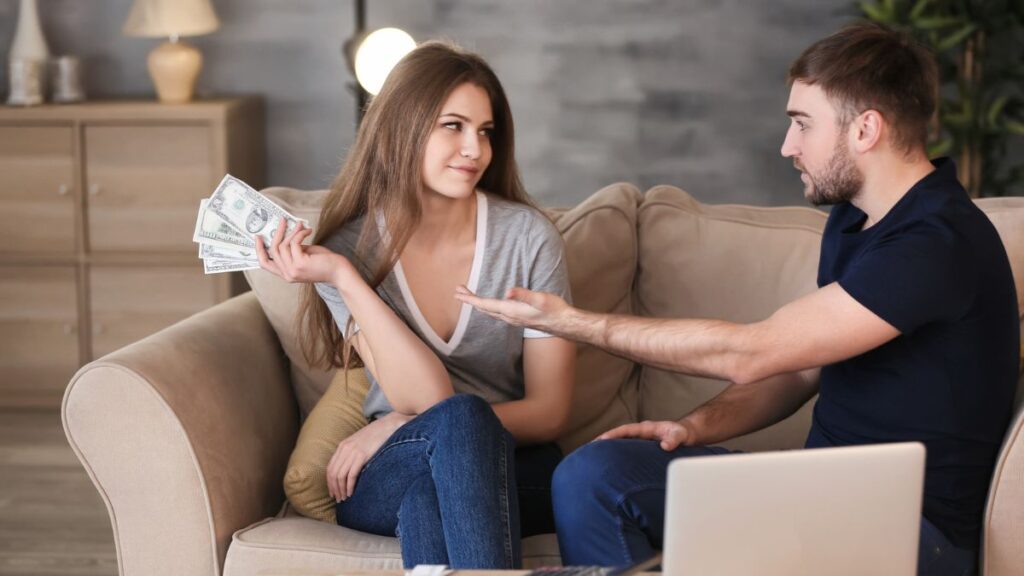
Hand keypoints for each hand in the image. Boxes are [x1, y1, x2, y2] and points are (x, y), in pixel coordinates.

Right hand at [255, 221, 352, 284]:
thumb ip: (292, 250)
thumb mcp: (303, 256)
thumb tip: (285, 234)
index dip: (259, 250)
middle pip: (273, 250)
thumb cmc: (324, 263)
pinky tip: (308, 231)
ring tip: (300, 225)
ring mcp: (293, 270)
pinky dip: (300, 233)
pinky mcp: (300, 263)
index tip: (257, 236)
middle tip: (282, 220)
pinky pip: (294, 243)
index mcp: (286, 274)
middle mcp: (287, 274)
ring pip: (283, 245)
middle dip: (277, 232)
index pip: (265, 264)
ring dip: (291, 231)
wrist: (339, 272)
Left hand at [326, 412, 411, 501]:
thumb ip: (352, 453)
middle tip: (338, 499)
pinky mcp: (362, 455)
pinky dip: (349, 486)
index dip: (330, 482)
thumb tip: (350, 470)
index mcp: (343, 446)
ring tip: (344, 498)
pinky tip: (351, 493)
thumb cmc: (377, 436)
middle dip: (334, 488)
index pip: (330, 468)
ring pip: (340, 476)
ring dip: (341, 490)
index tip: (333, 492)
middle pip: (333, 473)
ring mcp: (353, 452)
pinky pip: (351, 475)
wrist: (388, 425)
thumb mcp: (360, 443)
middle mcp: (345, 449)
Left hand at [454, 285, 569, 333]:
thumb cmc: (554, 310)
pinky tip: (489, 306)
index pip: (486, 305)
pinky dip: (488, 308)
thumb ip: (523, 295)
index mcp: (511, 311)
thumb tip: (508, 292)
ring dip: (478, 304)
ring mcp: (513, 320)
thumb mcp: (540, 299)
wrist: (564, 324)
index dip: (471, 299)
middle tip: (457, 292)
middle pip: (484, 309)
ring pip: (490, 312)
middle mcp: (509, 317)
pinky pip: (497, 314)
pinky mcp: (518, 319)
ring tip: (468, 297)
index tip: (458, 293)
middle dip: (470, 300)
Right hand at [595, 420, 693, 451]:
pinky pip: (626, 451)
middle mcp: (639, 434)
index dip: (612, 434)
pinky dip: (617, 455)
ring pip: (620, 444)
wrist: (686, 435)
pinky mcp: (641, 449)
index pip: (625, 430)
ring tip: (593, 459)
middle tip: (588, 449)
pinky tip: (610, 465)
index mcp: (645, 428)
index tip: (601, 440)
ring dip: (608, 449)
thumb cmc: (682, 433)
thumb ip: (673, 438)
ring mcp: (639, 441)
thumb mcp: (680, 435)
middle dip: (603, 441)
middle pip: (618, 436)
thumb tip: (665, 446)